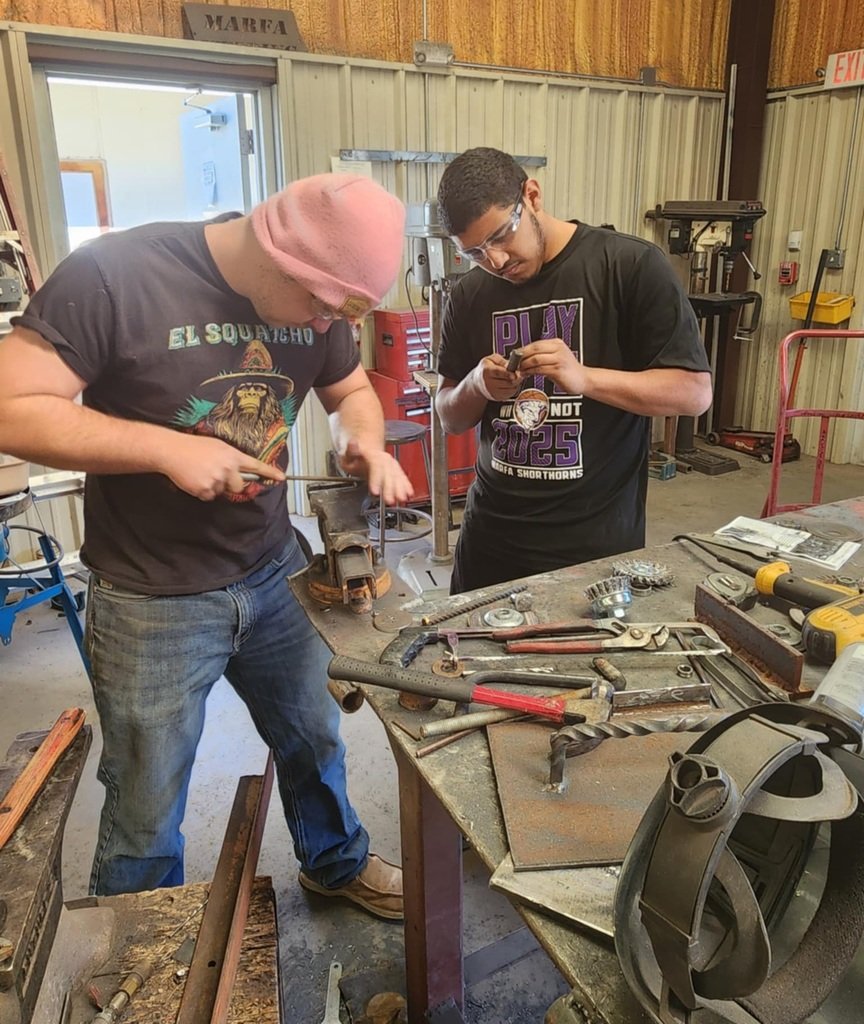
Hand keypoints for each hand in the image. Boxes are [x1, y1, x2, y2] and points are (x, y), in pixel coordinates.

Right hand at [159, 435, 284, 499]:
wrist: (172, 450)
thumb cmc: (193, 446)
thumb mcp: (217, 446)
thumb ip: (230, 458)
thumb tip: (237, 470)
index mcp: (232, 455)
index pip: (256, 465)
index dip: (270, 472)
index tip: (281, 478)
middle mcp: (228, 468)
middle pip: (240, 486)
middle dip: (232, 484)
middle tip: (217, 475)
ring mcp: (217, 480)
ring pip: (222, 492)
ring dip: (214, 486)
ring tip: (202, 473)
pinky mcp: (205, 489)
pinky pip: (209, 496)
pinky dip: (203, 491)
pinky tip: (195, 479)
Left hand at [339, 440, 414, 504]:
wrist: (366, 448)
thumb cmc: (355, 456)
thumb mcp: (347, 453)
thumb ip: (350, 451)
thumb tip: (353, 443)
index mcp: (372, 455)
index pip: (376, 466)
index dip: (376, 479)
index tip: (375, 491)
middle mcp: (384, 459)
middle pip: (389, 473)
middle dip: (390, 488)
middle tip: (390, 500)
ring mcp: (391, 464)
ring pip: (397, 475)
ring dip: (401, 488)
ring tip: (402, 499)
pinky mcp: (395, 470)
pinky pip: (402, 477)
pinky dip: (406, 486)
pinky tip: (409, 494)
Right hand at [472, 354, 520, 401]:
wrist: (477, 382)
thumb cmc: (485, 369)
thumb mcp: (491, 359)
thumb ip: (502, 360)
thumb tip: (511, 365)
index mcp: (486, 371)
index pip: (498, 373)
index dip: (508, 373)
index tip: (515, 374)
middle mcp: (488, 383)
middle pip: (507, 382)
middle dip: (516, 378)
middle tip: (518, 373)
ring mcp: (492, 392)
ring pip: (511, 388)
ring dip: (516, 383)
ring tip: (513, 378)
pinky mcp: (497, 398)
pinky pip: (510, 394)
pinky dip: (513, 388)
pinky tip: (510, 384)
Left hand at [517, 339, 587, 393]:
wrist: (583, 380)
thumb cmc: (568, 371)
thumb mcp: (556, 358)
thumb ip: (543, 355)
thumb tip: (524, 357)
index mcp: (557, 343)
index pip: (536, 344)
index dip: (524, 350)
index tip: (516, 356)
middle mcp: (558, 349)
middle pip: (534, 349)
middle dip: (522, 356)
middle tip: (515, 363)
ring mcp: (559, 359)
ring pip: (535, 359)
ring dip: (525, 365)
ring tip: (520, 370)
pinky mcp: (558, 370)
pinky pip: (540, 369)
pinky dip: (530, 371)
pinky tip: (527, 374)